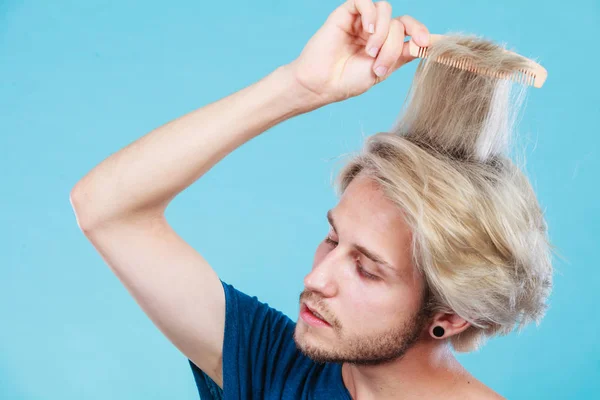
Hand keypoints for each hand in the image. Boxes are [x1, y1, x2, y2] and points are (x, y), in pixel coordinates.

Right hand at [286, 0, 429, 105]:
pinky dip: (370, 14)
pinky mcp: (345, 14)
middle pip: (399, 23)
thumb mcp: (382, 71)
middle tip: (380, 65)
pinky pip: (364, 2)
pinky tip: (367, 31)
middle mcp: (375, 30)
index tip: (425, 44)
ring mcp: (361, 21)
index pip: (409, 29)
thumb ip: (402, 55)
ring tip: (369, 52)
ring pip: (385, 11)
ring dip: (382, 33)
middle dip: (394, 45)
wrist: (322, 84)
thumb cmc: (347, 81)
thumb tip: (425, 44)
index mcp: (385, 44)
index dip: (421, 31)